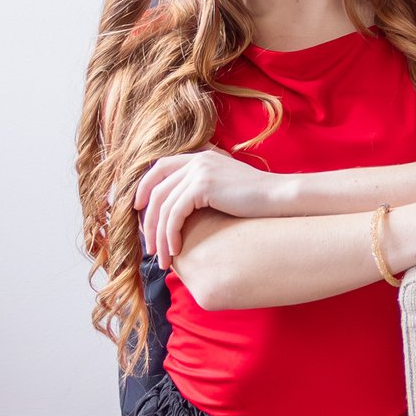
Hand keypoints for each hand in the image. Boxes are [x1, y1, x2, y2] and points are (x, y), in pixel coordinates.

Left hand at [132, 145, 284, 265]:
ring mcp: (199, 171)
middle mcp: (196, 160)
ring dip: (158, 235)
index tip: (137, 211)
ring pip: (163, 206)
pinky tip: (175, 250)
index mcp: (200, 156)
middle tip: (149, 246)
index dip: (144, 188)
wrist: (278, 197)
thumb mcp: (225, 188)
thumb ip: (203, 189)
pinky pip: (175, 214)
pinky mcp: (203, 186)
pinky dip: (171, 234)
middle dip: (148, 221)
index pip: (159, 167)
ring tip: (162, 258)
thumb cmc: (256, 200)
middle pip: (156, 190)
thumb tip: (182, 212)